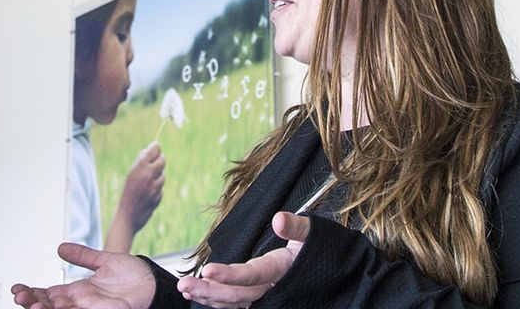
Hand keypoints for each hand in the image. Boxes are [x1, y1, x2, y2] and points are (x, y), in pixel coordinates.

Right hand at [11, 243, 154, 308]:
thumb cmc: (134, 276)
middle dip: (33, 302)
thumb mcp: (105, 261)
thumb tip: (60, 248)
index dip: (33, 293)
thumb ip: (84, 256)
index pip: (49, 294)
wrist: (155, 283)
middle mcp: (81, 303)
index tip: (17, 288)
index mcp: (79, 292)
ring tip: (32, 305)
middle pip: (50, 306)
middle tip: (19, 298)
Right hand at [116, 142, 165, 232]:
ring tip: (147, 183)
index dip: (156, 148)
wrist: (127, 217)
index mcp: (140, 167)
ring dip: (158, 176)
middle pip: (163, 159)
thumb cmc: (127, 193)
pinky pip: (161, 188)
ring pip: (163, 175)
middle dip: (159, 160)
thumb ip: (140, 163)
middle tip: (153, 164)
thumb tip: (149, 150)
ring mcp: (155, 187)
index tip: (155, 148)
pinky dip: (157, 189)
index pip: (155, 149)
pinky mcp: (159, 197)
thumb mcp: (130, 175)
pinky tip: (148, 194)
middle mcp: (149, 175)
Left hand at [175, 213, 309, 306]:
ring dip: (209, 297)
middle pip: (238, 295)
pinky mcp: (263, 296)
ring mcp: (268, 294)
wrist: (335, 268)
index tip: (207, 270)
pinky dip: (218, 300)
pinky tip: (200, 294)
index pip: (253, 275)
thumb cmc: (322, 246)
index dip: (230, 275)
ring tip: (185, 289)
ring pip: (235, 302)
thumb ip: (296, 226)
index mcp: (283, 269)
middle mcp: (273, 286)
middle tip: (184, 285)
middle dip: (210, 291)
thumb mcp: (313, 231)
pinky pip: (238, 302)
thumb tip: (278, 220)